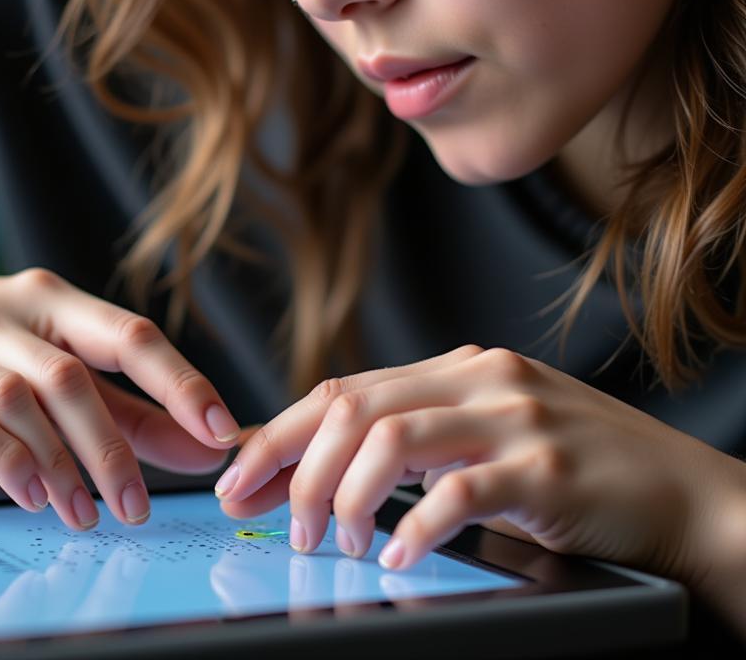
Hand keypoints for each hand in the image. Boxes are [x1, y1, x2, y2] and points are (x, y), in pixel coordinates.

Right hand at [0, 269, 237, 529]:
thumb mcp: (50, 384)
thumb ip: (128, 413)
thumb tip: (207, 445)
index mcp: (48, 299)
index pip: (128, 333)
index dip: (179, 381)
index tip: (220, 431)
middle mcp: (0, 309)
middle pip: (73, 375)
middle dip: (113, 448)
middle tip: (137, 506)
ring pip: (20, 400)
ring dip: (61, 465)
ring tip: (83, 514)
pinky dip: (3, 459)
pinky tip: (28, 494)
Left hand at [213, 344, 738, 587]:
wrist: (683, 492)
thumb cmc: (578, 468)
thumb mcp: (490, 432)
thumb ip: (422, 436)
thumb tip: (328, 467)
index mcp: (459, 367)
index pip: (345, 388)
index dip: (281, 431)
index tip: (238, 473)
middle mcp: (480, 378)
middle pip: (352, 408)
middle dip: (293, 464)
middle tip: (273, 519)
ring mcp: (513, 418)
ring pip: (390, 440)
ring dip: (342, 496)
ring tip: (332, 541)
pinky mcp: (545, 468)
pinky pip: (459, 493)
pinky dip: (414, 527)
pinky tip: (394, 555)